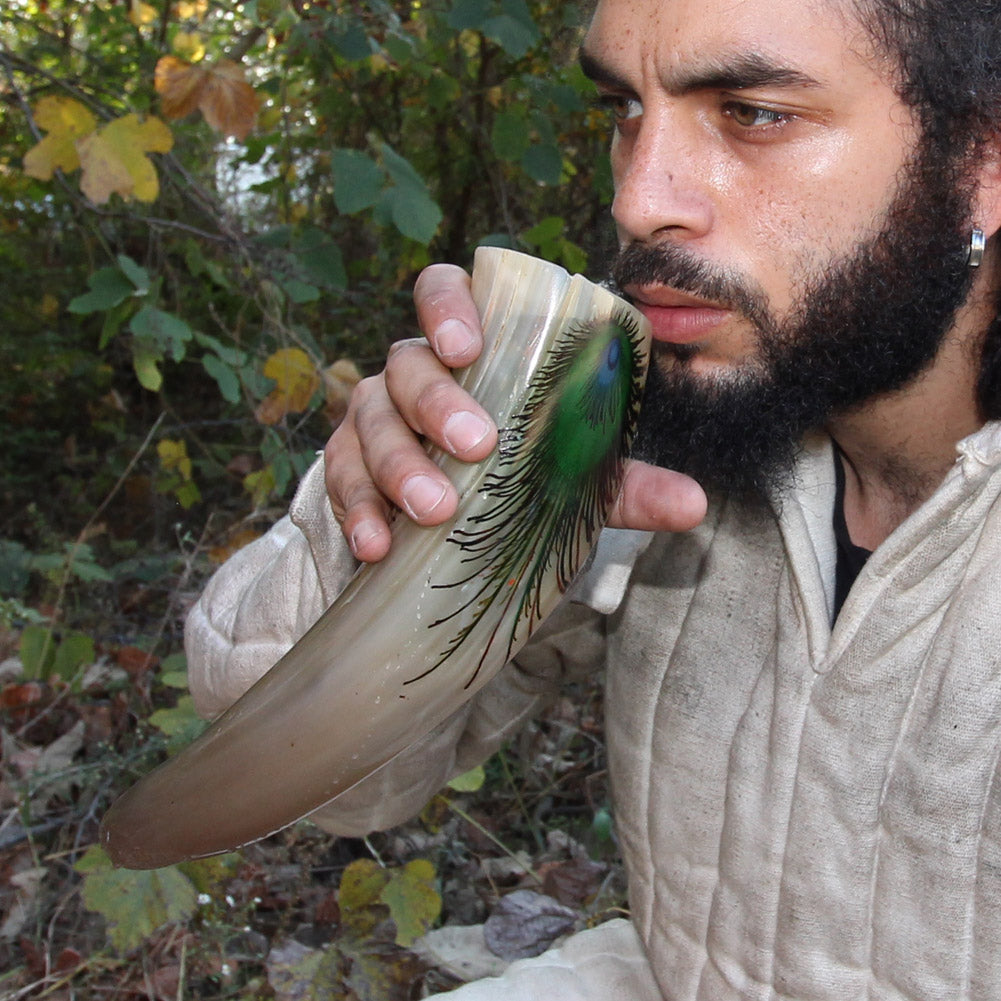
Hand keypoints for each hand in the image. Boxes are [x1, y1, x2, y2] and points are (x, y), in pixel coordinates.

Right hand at [324, 264, 707, 561]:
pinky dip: (357, 512)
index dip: (447, 306)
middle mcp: (410, 375)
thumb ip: (618, 484)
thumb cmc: (506, 475)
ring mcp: (372, 421)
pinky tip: (377, 546)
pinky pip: (339, 480)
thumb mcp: (563, 477)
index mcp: (466, 351)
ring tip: (435, 510)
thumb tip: (694, 504)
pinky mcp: (345, 471)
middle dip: (437, 400)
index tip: (468, 345)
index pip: (442, 292)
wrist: (441, 525)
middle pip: (406, 363)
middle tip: (477, 446)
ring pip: (368, 422)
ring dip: (400, 464)